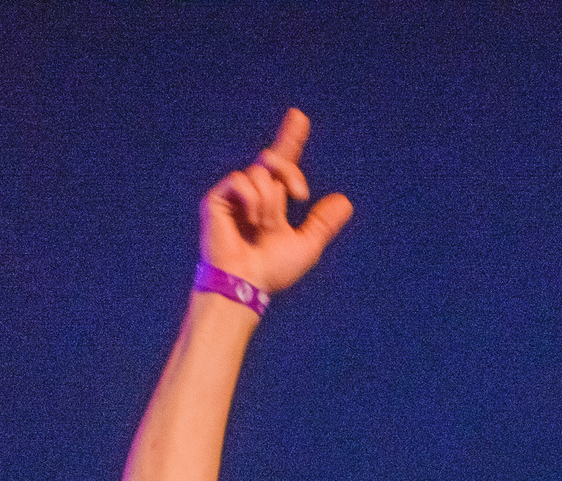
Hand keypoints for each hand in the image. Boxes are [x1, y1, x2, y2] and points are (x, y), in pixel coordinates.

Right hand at [201, 109, 353, 298]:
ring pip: (260, 173)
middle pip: (274, 159)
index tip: (299, 116)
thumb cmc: (272, 270)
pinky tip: (252, 220)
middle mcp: (253, 193)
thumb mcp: (306, 245)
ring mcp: (234, 195)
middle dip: (291, 172)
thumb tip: (345, 201)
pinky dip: (253, 200)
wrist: (245, 283)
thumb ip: (323, 223)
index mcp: (273, 200)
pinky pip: (241, 180)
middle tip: (300, 194)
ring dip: (270, 201)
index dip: (291, 138)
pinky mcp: (216, 199)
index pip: (283, 163)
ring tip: (263, 226)